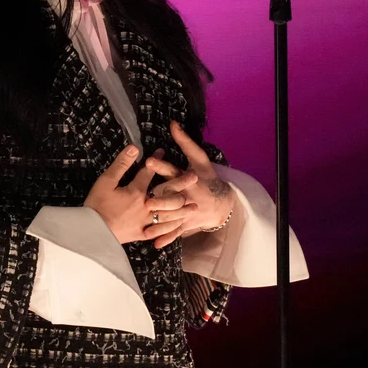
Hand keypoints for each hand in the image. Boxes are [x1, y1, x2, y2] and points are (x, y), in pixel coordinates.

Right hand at [83, 145, 195, 244]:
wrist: (93, 233)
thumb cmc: (97, 206)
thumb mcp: (105, 182)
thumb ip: (120, 165)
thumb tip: (134, 148)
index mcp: (136, 191)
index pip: (149, 172)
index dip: (156, 160)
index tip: (163, 150)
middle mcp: (146, 205)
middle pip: (167, 193)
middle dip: (181, 184)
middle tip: (194, 178)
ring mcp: (145, 221)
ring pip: (169, 215)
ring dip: (182, 209)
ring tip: (194, 206)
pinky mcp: (142, 233)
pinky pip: (160, 231)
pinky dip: (170, 229)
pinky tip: (178, 227)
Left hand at [151, 122, 237, 248]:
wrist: (222, 202)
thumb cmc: (208, 176)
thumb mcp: (199, 158)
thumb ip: (185, 142)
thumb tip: (172, 124)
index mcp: (188, 178)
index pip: (173, 170)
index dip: (161, 166)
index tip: (148, 161)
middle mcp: (188, 195)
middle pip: (171, 197)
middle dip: (160, 198)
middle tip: (147, 201)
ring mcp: (187, 211)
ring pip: (172, 217)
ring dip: (160, 222)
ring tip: (145, 227)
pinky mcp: (186, 224)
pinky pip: (175, 232)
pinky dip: (166, 238)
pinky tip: (153, 244)